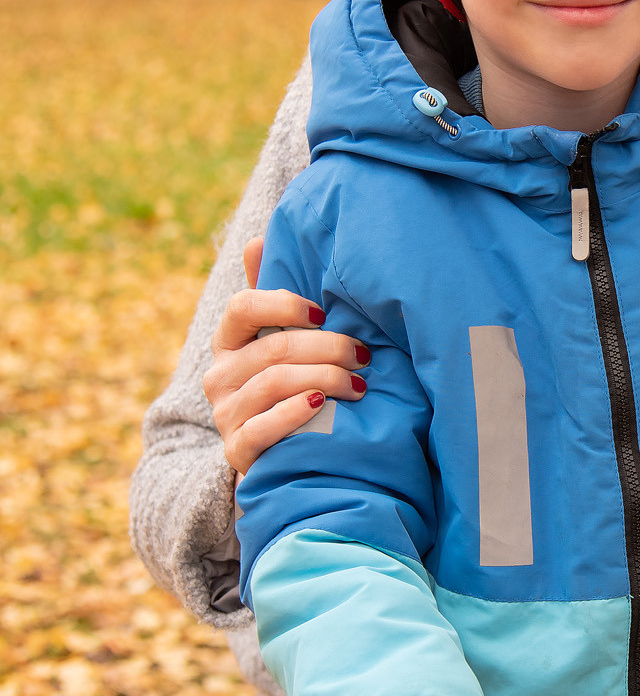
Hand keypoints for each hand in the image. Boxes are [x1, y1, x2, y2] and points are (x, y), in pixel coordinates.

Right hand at [203, 236, 369, 474]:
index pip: (242, 308)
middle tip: (364, 355)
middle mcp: (219, 376)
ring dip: (325, 379)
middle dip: (326, 348)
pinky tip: (322, 406)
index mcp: (228, 342)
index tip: (323, 312)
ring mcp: (225, 414)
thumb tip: (256, 239)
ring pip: (274, 384)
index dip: (283, 304)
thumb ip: (271, 295)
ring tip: (360, 384)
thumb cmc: (290, 386)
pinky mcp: (237, 450)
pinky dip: (296, 414)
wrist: (283, 456)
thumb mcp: (280, 340)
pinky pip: (264, 427)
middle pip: (273, 349)